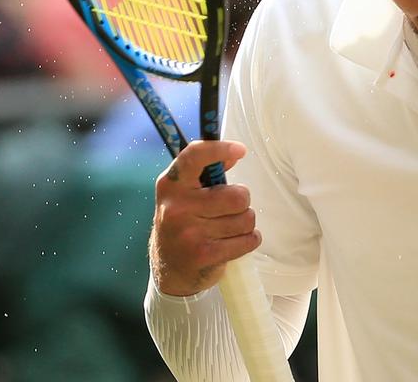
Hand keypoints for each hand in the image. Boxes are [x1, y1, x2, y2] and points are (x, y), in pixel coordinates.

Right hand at [150, 140, 260, 296]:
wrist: (169, 267)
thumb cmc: (184, 222)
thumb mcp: (185, 194)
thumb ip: (207, 172)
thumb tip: (235, 154)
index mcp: (171, 185)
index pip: (194, 157)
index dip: (219, 149)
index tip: (241, 150)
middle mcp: (177, 207)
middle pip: (238, 196)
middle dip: (242, 203)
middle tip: (229, 211)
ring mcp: (189, 232)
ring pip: (246, 219)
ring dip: (245, 224)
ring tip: (228, 229)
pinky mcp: (204, 254)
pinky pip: (248, 240)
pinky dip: (249, 240)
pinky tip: (234, 242)